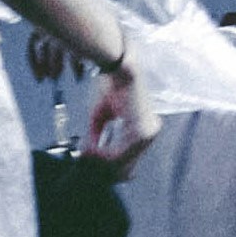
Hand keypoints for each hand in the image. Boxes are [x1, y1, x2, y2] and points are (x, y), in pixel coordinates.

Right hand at [83, 58, 160, 174]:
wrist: (118, 68)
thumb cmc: (111, 85)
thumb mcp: (101, 116)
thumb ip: (98, 138)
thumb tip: (88, 155)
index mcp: (145, 129)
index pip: (128, 161)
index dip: (107, 167)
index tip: (89, 162)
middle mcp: (150, 134)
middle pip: (126, 167)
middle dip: (104, 169)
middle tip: (86, 161)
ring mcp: (147, 135)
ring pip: (122, 164)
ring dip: (100, 161)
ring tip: (86, 153)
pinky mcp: (140, 133)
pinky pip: (119, 155)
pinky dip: (102, 155)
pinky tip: (91, 150)